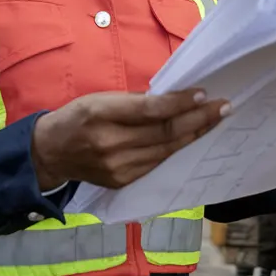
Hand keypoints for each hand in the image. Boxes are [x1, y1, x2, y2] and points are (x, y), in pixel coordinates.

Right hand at [31, 89, 230, 190]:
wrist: (50, 153)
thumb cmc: (77, 117)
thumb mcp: (99, 98)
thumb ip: (134, 102)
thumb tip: (171, 100)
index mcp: (102, 115)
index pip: (150, 110)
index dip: (179, 103)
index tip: (203, 93)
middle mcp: (111, 144)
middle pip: (164, 133)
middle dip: (198, 119)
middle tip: (224, 107)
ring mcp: (118, 168)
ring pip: (166, 150)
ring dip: (194, 134)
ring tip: (215, 120)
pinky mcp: (123, 182)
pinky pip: (157, 163)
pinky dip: (176, 149)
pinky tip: (192, 138)